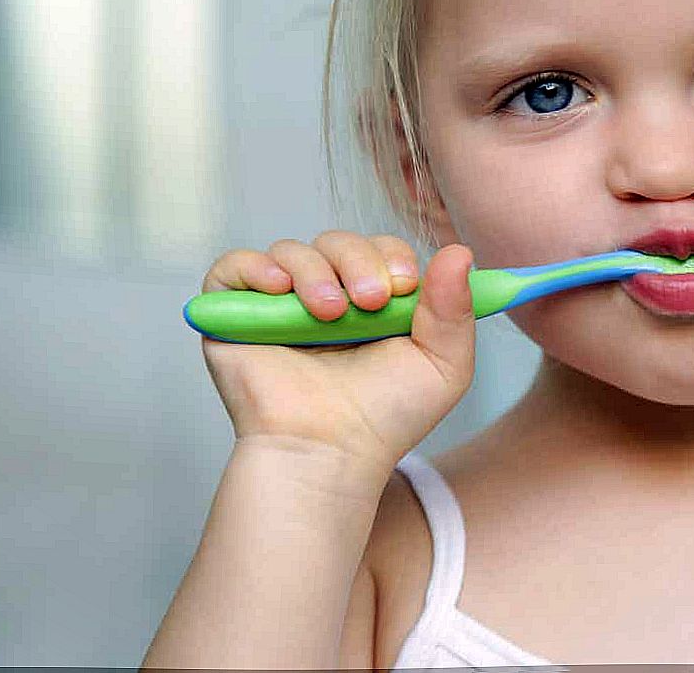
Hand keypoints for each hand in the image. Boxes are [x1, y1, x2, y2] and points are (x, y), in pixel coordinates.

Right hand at [198, 233, 477, 469]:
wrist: (331, 451)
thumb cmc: (385, 418)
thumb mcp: (443, 365)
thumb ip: (456, 309)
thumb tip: (459, 251)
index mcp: (371, 302)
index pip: (379, 249)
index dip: (390, 256)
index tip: (401, 286)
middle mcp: (325, 296)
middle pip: (337, 242)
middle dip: (357, 261)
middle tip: (368, 302)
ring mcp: (278, 306)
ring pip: (292, 251)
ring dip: (315, 272)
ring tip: (328, 314)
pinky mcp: (235, 316)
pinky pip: (234, 266)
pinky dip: (255, 267)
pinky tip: (279, 289)